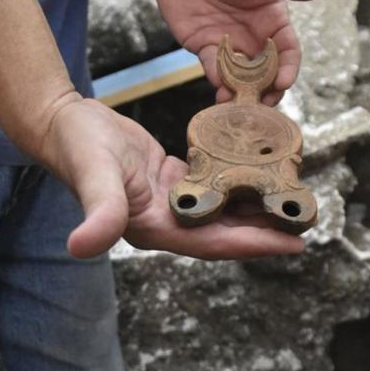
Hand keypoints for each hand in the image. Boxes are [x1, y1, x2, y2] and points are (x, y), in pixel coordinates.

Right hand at [39, 95, 304, 258]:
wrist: (63, 123)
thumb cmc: (77, 147)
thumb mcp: (93, 175)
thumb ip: (98, 210)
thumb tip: (83, 247)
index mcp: (154, 228)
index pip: (213, 243)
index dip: (254, 245)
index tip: (292, 244)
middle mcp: (167, 222)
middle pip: (226, 233)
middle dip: (266, 231)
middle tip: (306, 222)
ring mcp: (171, 204)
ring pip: (223, 213)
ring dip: (256, 210)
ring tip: (292, 203)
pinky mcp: (173, 182)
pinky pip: (214, 190)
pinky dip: (238, 187)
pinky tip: (259, 179)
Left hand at [149, 0, 332, 104]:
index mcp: (273, 19)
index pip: (288, 52)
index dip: (288, 69)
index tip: (282, 83)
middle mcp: (254, 36)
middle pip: (267, 73)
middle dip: (266, 92)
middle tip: (261, 107)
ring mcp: (230, 44)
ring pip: (241, 78)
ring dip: (241, 94)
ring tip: (237, 106)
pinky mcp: (204, 48)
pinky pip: (215, 71)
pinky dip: (218, 82)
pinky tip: (218, 88)